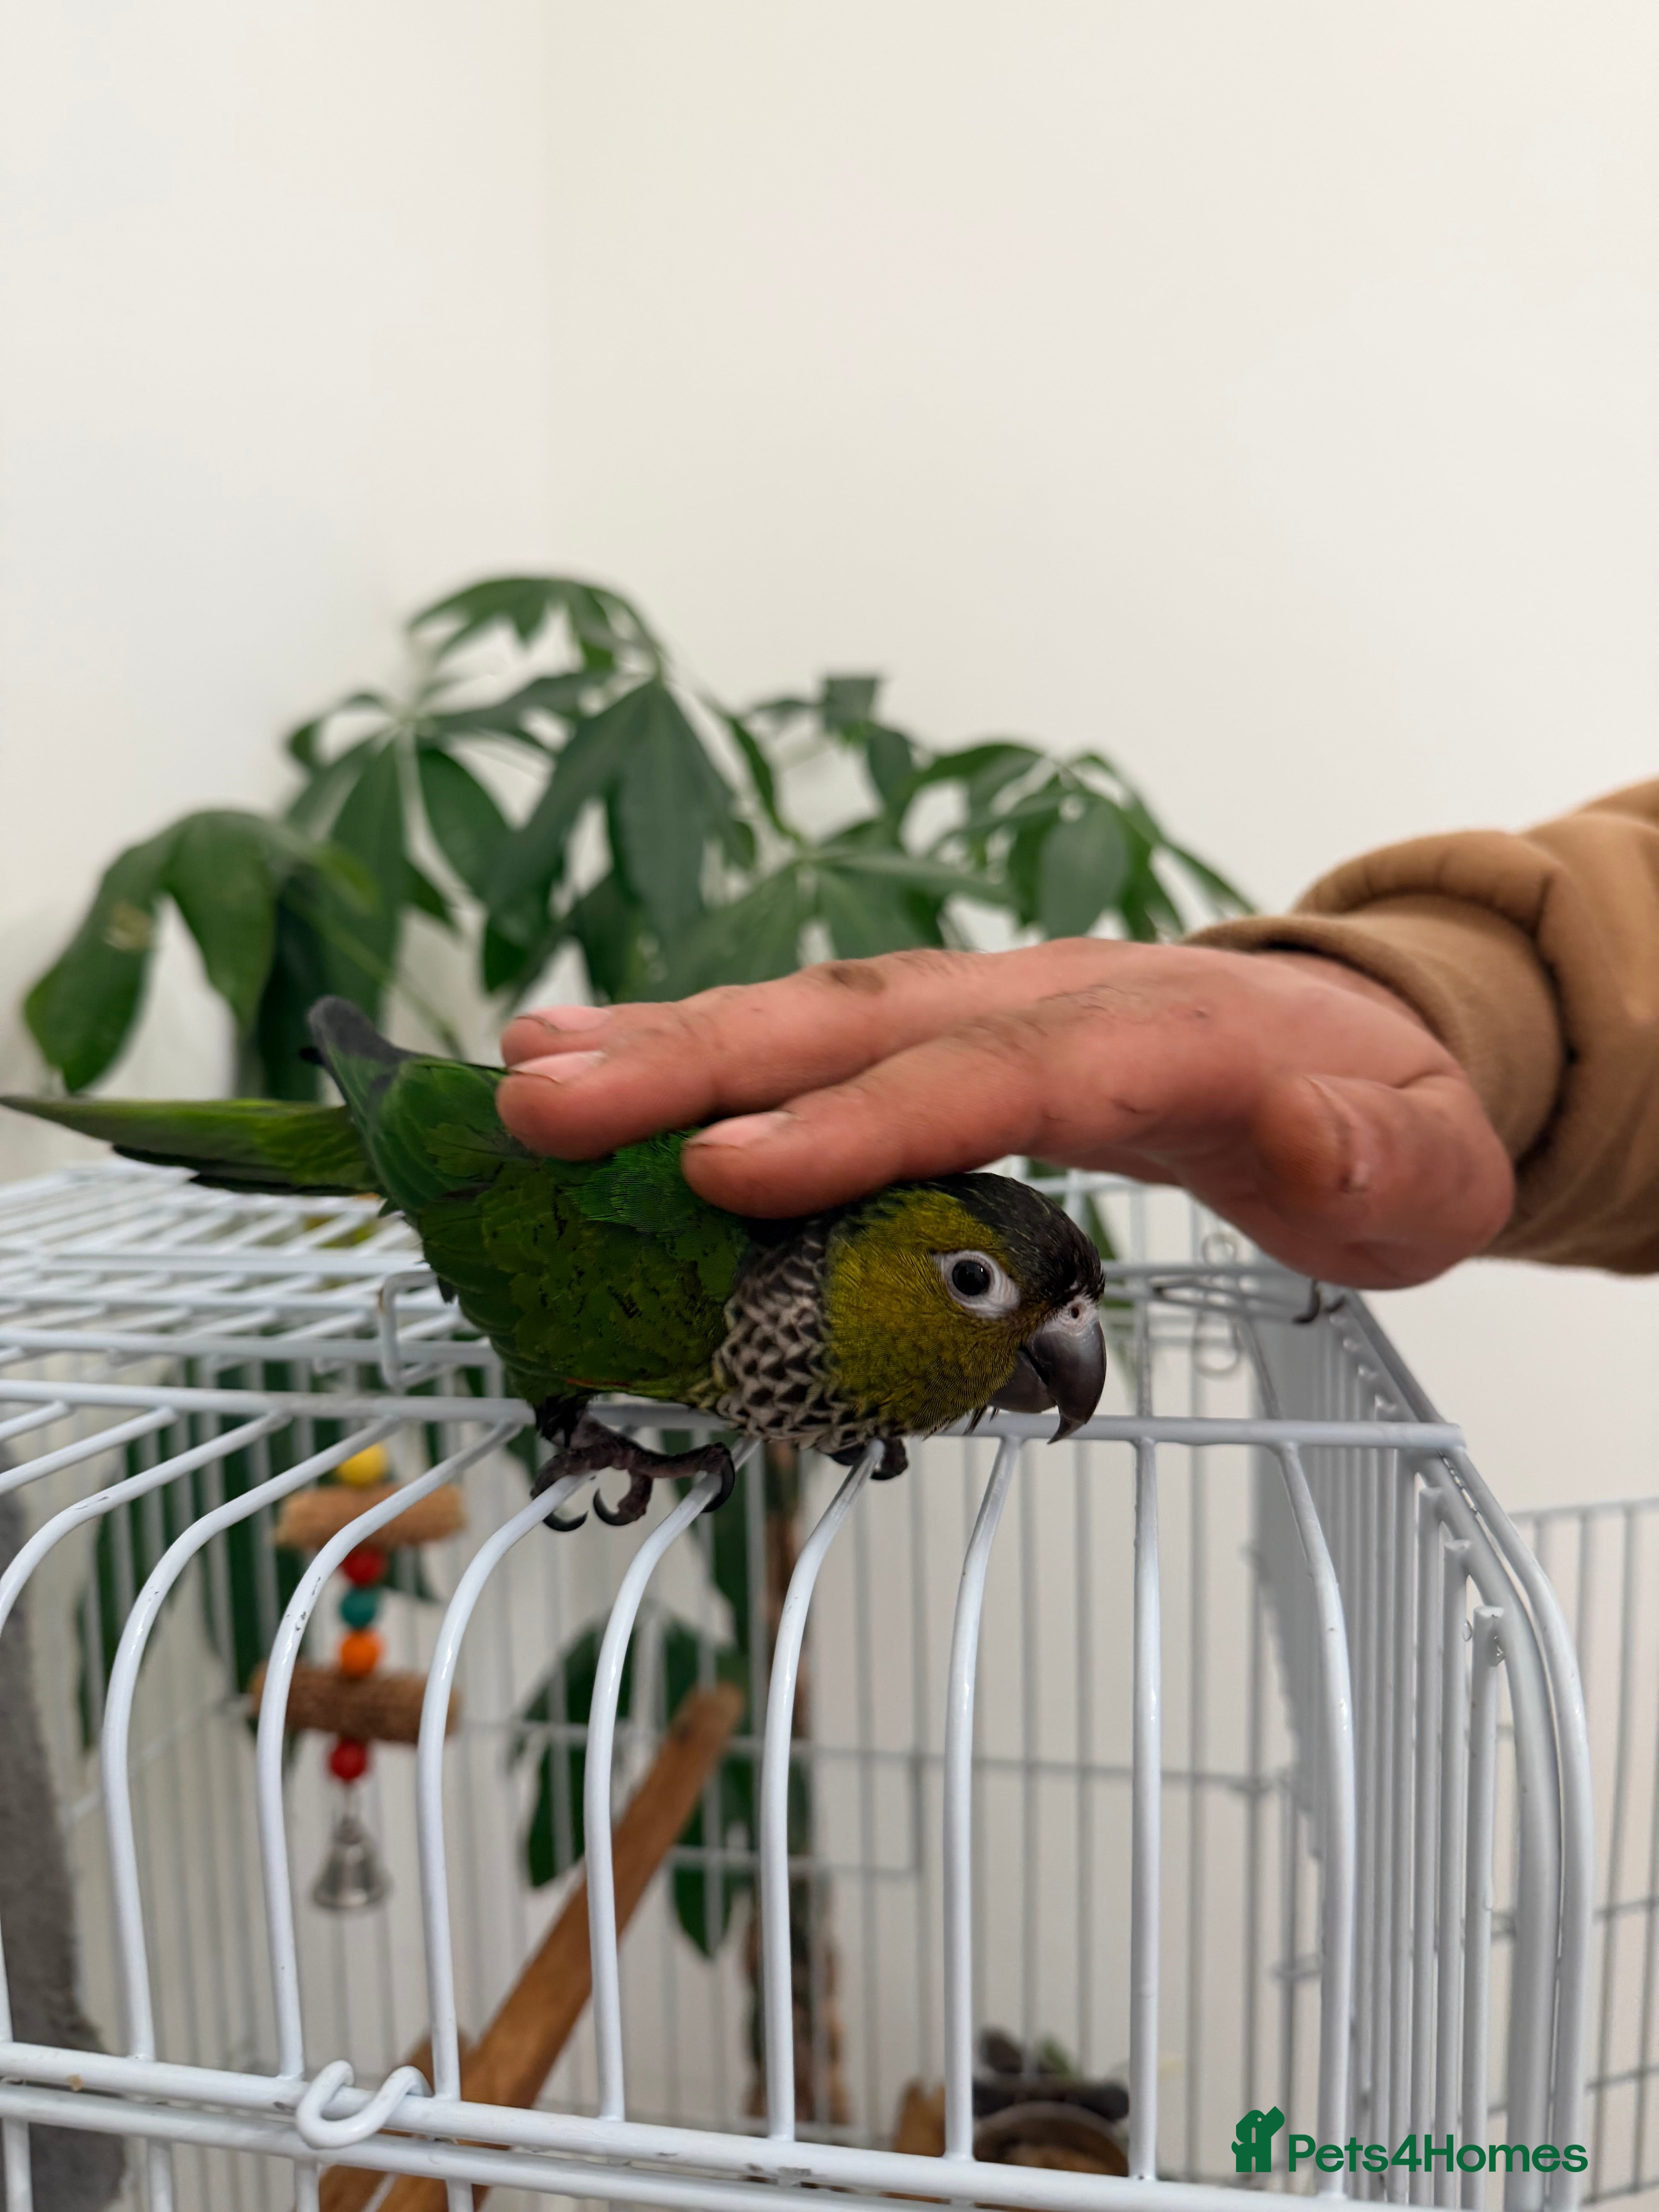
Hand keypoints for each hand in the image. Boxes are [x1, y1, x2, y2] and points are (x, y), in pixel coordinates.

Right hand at [496, 941, 1513, 1287]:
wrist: (1372, 1054)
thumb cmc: (1386, 1127)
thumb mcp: (1424, 1166)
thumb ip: (1375, 1155)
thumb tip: (1320, 1136)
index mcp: (1172, 1033)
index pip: (1000, 1072)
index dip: (864, 1120)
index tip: (727, 1172)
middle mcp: (1059, 996)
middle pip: (869, 1015)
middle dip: (704, 1056)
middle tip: (543, 1097)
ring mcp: (998, 1004)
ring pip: (822, 1010)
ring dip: (674, 1037)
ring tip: (530, 1064)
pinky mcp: (958, 1034)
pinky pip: (824, 1040)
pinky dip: (714, 1053)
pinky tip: (607, 1069)